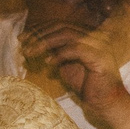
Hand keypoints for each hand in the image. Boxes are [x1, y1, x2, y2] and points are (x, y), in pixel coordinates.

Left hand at [22, 14, 129, 128]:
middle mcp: (95, 36)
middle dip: (39, 34)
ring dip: (45, 42)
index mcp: (88, 35)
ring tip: (31, 52)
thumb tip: (36, 41)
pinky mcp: (100, 56)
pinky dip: (59, 55)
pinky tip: (49, 63)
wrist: (107, 103)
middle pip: (62, 26)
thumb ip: (56, 50)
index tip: (23, 37)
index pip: (60, 24)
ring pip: (67, 35)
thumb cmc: (88, 86)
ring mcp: (99, 45)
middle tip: (22, 42)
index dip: (40, 29)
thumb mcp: (66, 64)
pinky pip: (75, 49)